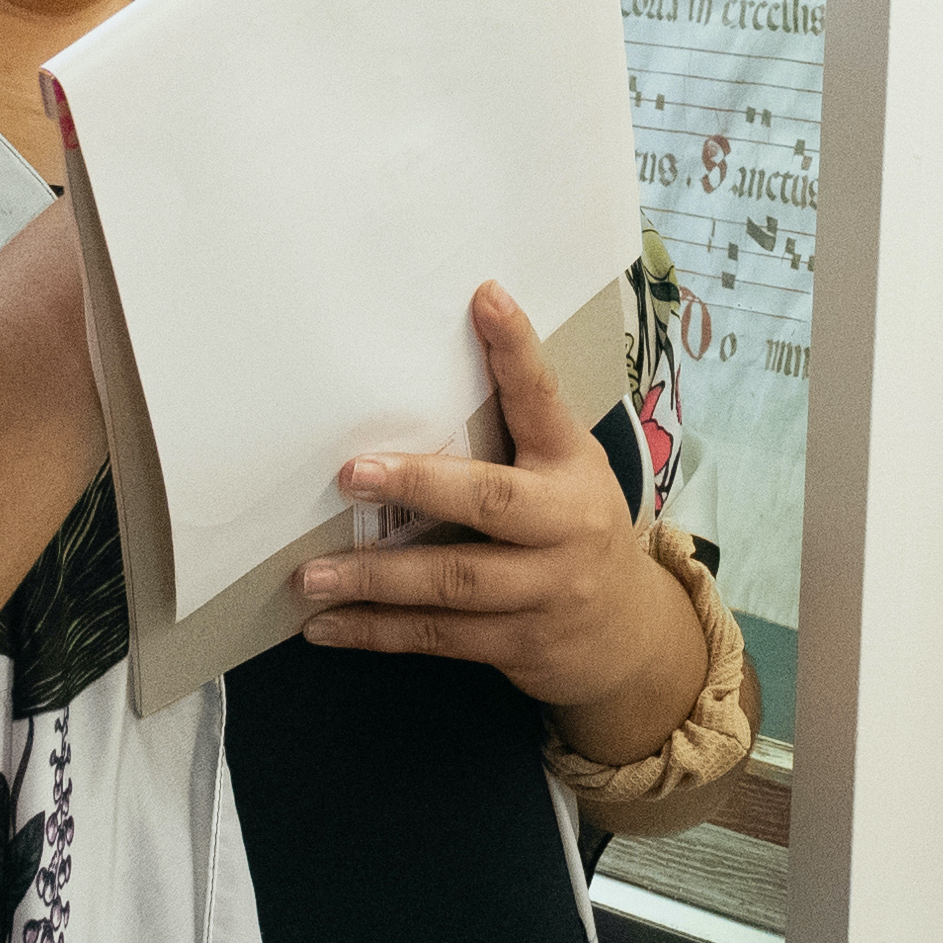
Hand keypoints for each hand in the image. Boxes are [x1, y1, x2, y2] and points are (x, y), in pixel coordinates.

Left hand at [297, 283, 705, 745]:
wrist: (631, 640)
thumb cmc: (574, 533)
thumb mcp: (564, 475)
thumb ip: (514, 438)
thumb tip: (415, 377)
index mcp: (572, 465)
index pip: (543, 400)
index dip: (516, 351)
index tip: (484, 298)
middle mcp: (566, 524)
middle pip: (490, 502)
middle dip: (418, 486)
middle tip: (351, 473)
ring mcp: (547, 590)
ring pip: (453, 582)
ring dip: (375, 578)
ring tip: (311, 575)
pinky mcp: (520, 644)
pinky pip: (439, 636)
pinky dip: (377, 632)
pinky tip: (326, 626)